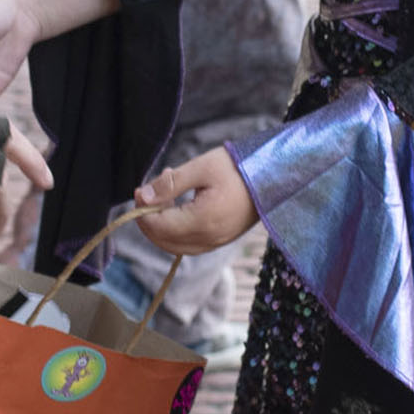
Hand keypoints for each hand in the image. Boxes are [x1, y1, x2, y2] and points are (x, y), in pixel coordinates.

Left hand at [132, 148, 253, 256]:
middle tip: (147, 193)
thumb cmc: (238, 167)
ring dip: (161, 226)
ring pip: (174, 246)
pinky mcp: (221, 240)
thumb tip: (142, 197)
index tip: (139, 190)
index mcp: (202, 221)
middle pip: (163, 241)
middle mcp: (209, 239)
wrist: (274, 176)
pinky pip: (189, 245)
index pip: (158, 226)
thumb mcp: (201, 168)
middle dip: (148, 220)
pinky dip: (175, 231)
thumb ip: (169, 185)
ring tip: (165, 195)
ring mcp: (216, 243)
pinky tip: (178, 207)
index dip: (142, 211)